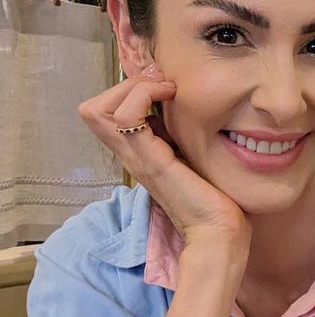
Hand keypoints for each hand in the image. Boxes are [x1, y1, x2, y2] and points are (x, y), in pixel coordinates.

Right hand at [79, 68, 249, 254]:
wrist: (219, 232)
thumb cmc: (213, 199)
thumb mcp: (189, 157)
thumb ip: (178, 137)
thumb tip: (180, 110)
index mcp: (138, 154)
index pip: (103, 114)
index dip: (126, 91)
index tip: (163, 88)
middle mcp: (131, 156)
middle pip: (93, 110)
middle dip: (126, 84)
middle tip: (162, 86)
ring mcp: (138, 159)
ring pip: (99, 110)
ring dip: (133, 87)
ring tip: (165, 90)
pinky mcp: (152, 161)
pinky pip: (126, 117)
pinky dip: (144, 95)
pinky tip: (173, 98)